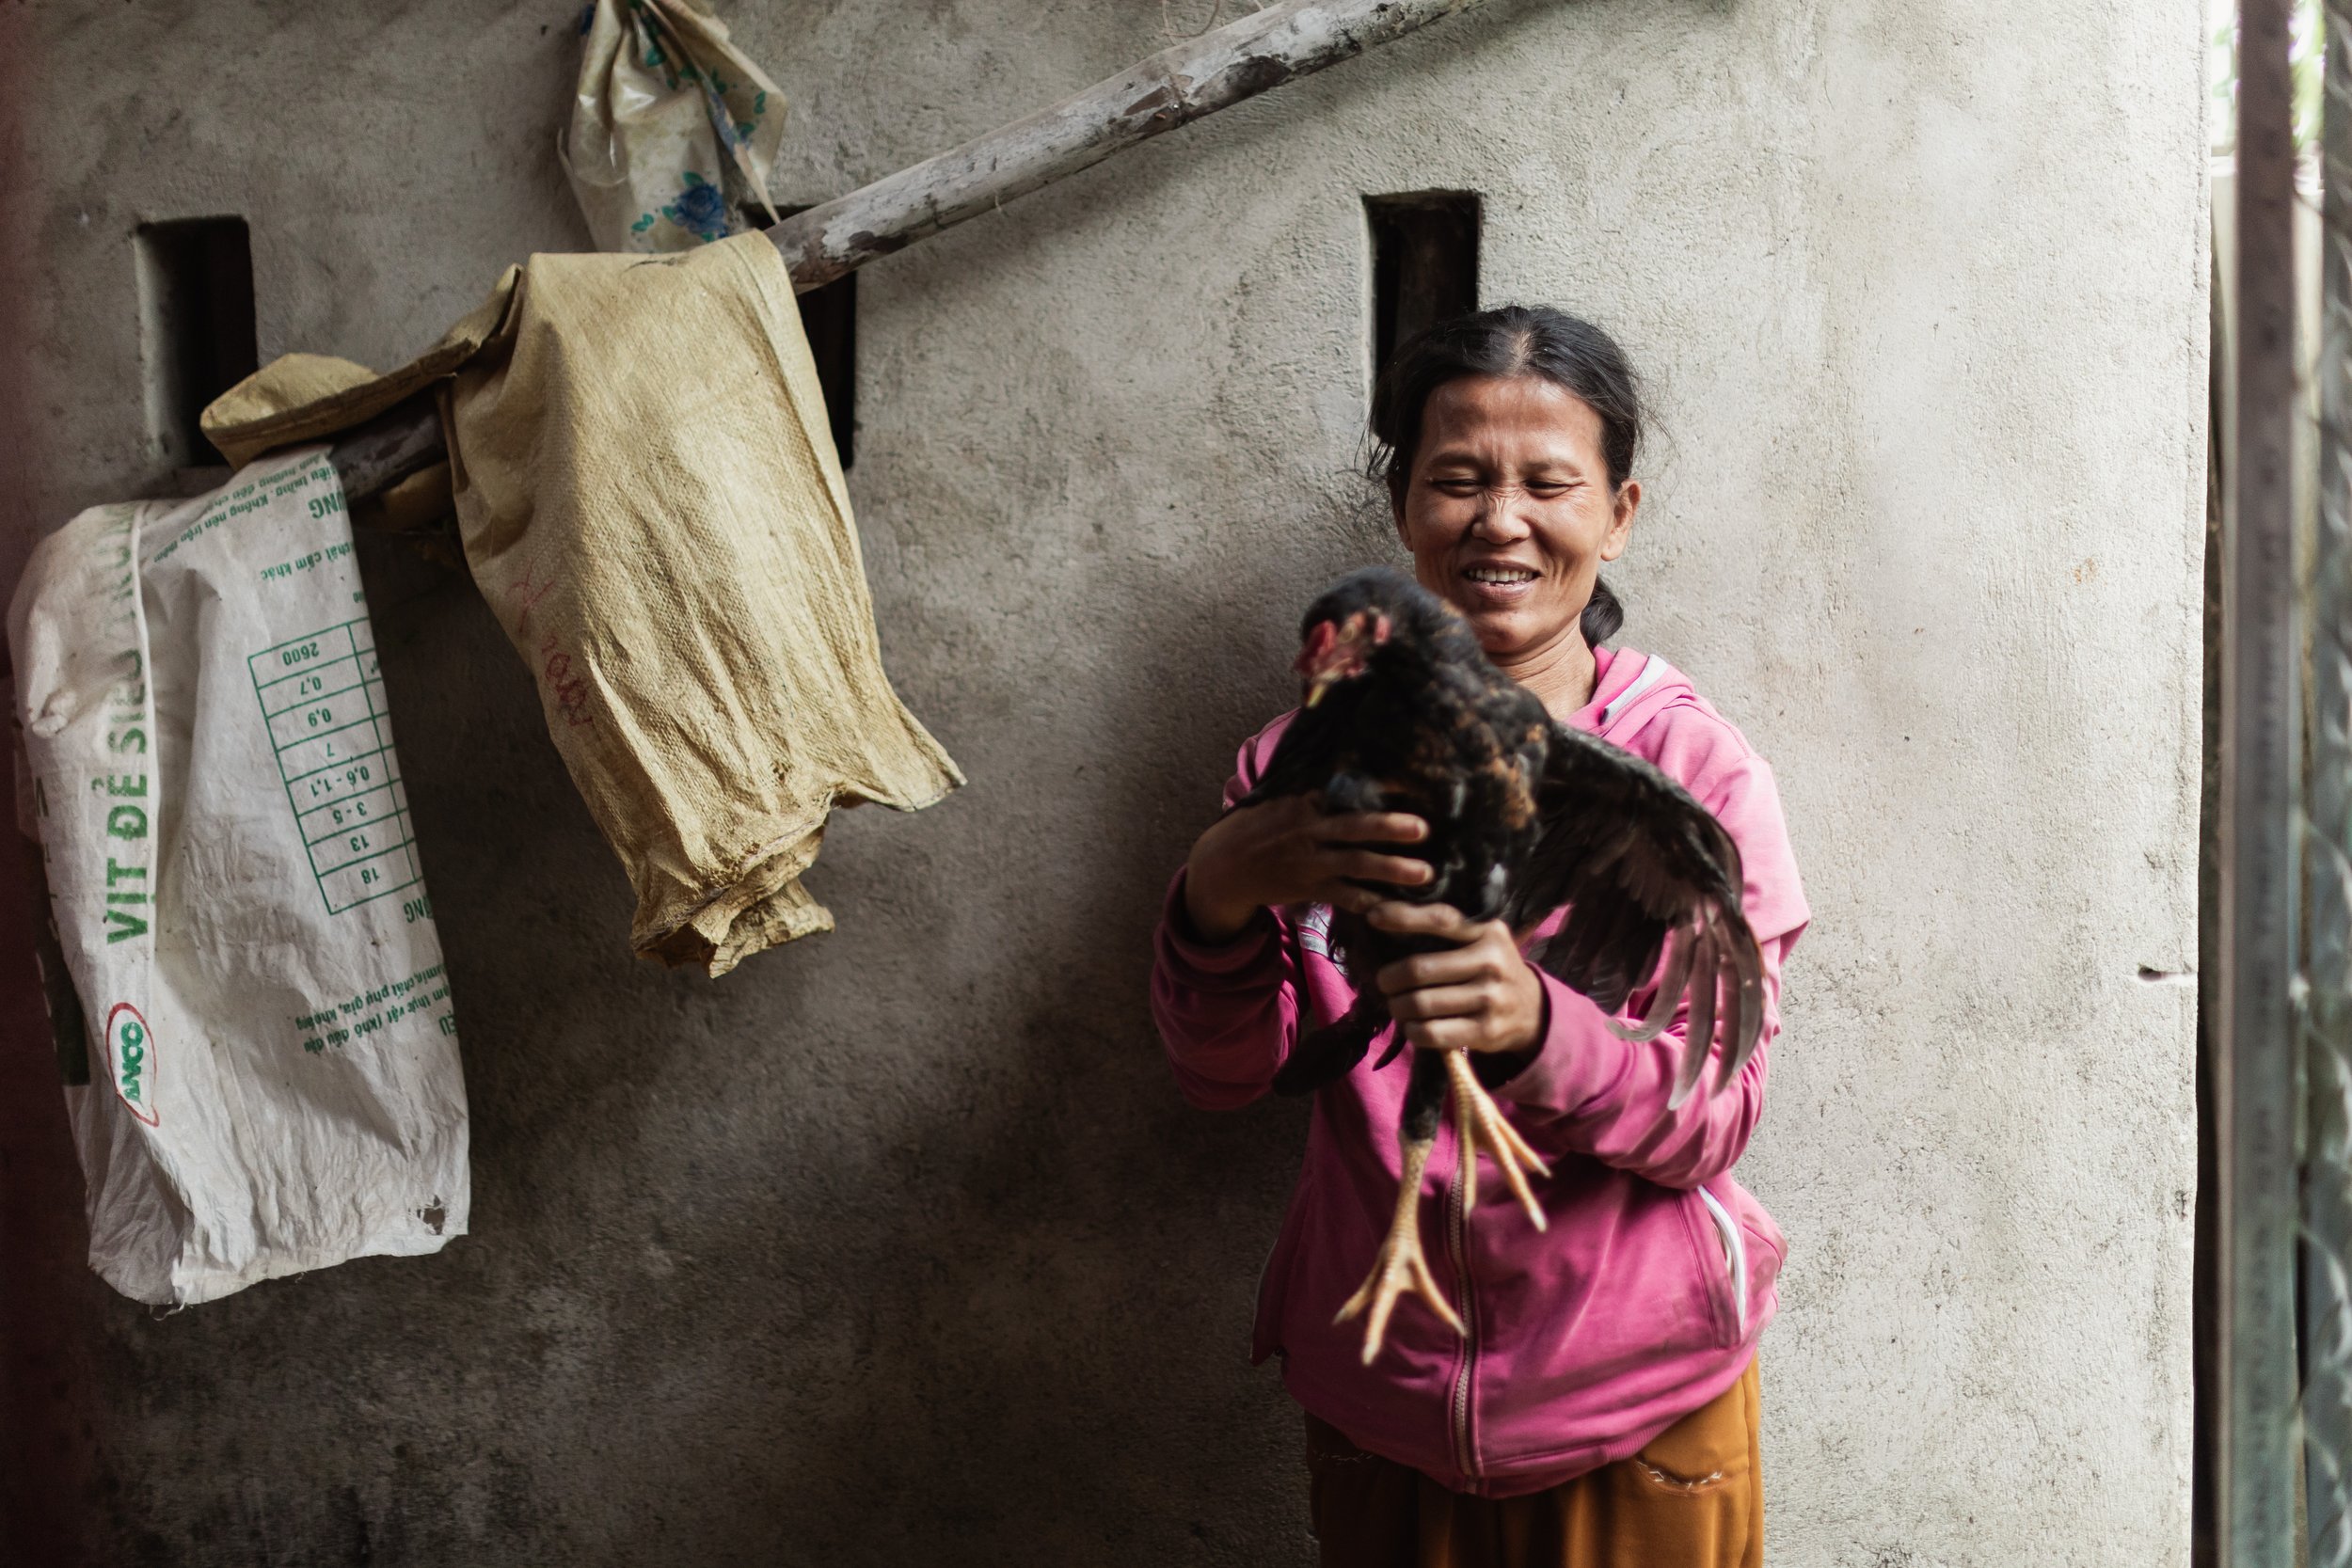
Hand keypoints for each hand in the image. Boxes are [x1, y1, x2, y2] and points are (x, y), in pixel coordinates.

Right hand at [1183, 795, 1431, 941]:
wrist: (1223, 867)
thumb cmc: (1255, 826)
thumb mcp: (1275, 797)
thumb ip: (1309, 784)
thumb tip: (1337, 757)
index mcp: (1301, 805)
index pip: (1341, 793)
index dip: (1372, 790)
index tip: (1406, 785)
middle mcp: (1307, 833)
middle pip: (1353, 829)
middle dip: (1388, 828)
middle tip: (1423, 829)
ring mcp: (1310, 864)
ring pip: (1355, 865)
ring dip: (1391, 869)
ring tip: (1425, 873)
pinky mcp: (1310, 889)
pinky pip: (1345, 897)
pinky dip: (1369, 902)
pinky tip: (1396, 907)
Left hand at [1368, 901, 1545, 1055]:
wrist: (1533, 1011)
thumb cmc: (1492, 968)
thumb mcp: (1484, 939)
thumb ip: (1451, 930)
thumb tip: (1389, 919)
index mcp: (1488, 932)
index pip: (1441, 920)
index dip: (1404, 917)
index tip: (1373, 916)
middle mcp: (1491, 962)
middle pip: (1420, 969)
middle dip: (1390, 978)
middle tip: (1383, 983)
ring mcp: (1490, 999)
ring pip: (1421, 1004)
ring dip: (1398, 1007)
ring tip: (1396, 1006)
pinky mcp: (1485, 1031)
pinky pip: (1432, 1033)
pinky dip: (1412, 1031)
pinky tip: (1412, 1027)